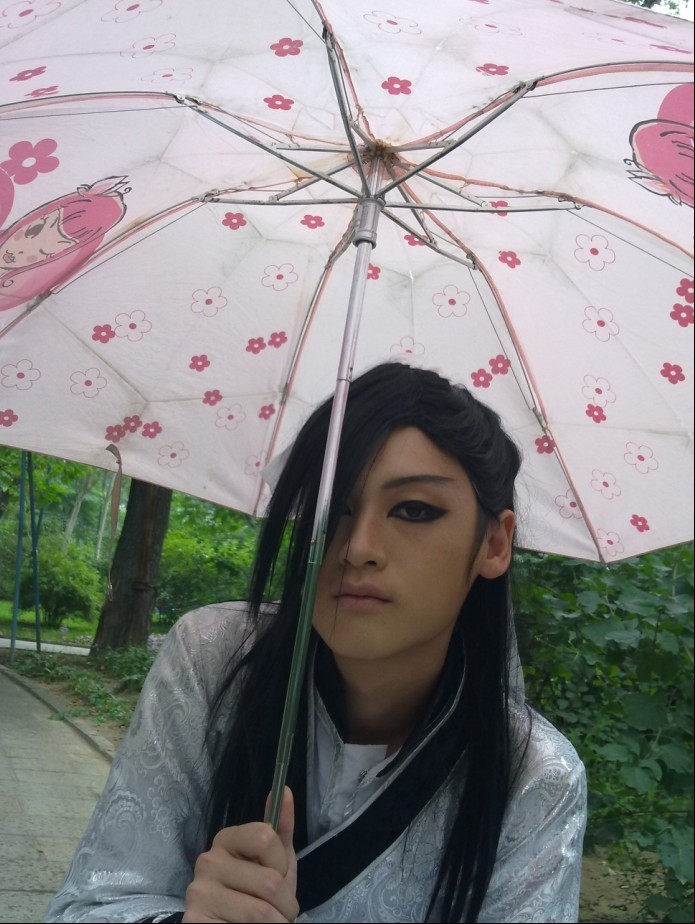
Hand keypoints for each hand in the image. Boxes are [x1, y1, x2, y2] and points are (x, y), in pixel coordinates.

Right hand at [183, 787, 297, 922]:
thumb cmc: (261, 895)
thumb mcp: (277, 861)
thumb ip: (281, 827)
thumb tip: (284, 789)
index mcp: (226, 839)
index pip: (265, 837)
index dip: (281, 864)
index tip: (277, 875)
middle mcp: (207, 861)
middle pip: (269, 881)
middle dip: (286, 903)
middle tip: (279, 911)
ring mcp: (198, 893)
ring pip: (261, 912)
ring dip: (277, 923)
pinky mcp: (195, 922)